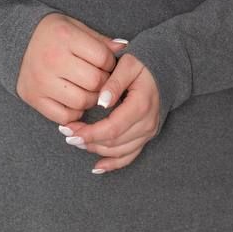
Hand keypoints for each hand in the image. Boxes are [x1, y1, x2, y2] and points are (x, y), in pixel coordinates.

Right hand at [15, 14, 123, 122]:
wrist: (16, 41)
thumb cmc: (53, 34)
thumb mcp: (75, 27)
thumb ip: (99, 40)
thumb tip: (124, 48)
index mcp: (65, 37)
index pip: (102, 58)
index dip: (110, 63)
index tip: (104, 63)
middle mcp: (52, 60)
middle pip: (94, 81)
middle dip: (103, 83)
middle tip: (99, 79)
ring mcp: (41, 81)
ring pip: (82, 101)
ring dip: (91, 99)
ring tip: (88, 90)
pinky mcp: (33, 98)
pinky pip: (64, 116)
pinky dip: (74, 112)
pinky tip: (74, 100)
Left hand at [58, 52, 160, 173]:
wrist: (165, 71)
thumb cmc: (143, 66)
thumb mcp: (128, 64)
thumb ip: (114, 82)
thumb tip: (101, 102)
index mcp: (141, 106)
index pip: (112, 128)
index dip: (89, 133)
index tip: (69, 130)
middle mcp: (147, 123)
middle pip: (113, 142)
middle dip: (87, 141)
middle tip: (67, 134)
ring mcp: (148, 132)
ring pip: (119, 151)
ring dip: (96, 150)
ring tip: (77, 141)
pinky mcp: (146, 137)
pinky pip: (130, 156)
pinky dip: (113, 164)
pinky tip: (97, 166)